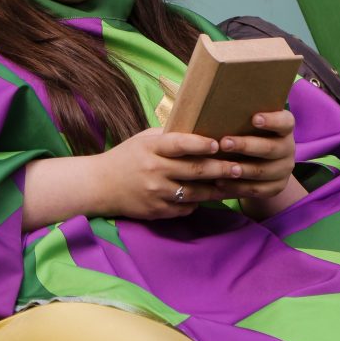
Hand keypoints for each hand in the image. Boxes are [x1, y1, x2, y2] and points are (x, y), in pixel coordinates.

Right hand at [91, 127, 242, 219]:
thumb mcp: (144, 140)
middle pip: (194, 171)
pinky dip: (198, 202)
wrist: (100, 185)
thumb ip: (170, 136)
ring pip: (194, 193)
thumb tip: (202, 129)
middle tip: (239, 166)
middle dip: (220, 169)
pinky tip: (209, 197)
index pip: (179, 144)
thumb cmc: (127, 157)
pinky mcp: (157, 211)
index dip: (200, 144)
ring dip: (216, 189)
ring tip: (234, 183)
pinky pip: (185, 208)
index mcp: (151, 148)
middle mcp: (154, 170)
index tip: (219, 143)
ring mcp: (156, 193)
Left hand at [212, 110, 297, 203]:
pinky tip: (221, 183)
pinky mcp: (276, 187)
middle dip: (246, 145)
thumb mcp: (248, 123)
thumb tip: (212, 101)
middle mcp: (288, 148)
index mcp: (285, 128)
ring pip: (263, 171)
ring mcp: (284, 169)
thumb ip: (240, 115)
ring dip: (242, 169)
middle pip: (270, 148)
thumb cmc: (247, 133)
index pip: (285, 122)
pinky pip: (257, 189)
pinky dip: (238, 187)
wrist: (261, 163)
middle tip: (224, 143)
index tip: (254, 118)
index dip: (271, 121)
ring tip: (223, 167)